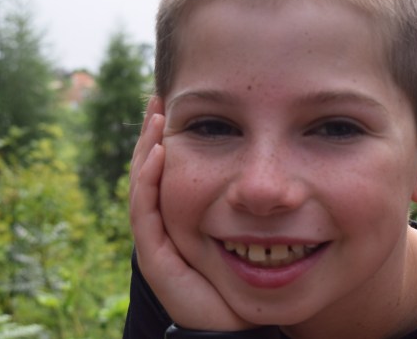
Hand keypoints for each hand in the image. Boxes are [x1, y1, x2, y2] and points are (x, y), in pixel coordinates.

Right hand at [129, 95, 254, 330]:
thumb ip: (253, 197)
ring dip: (147, 149)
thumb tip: (273, 161)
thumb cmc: (246, 276)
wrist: (237, 322)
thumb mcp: (251, 226)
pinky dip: (149, 180)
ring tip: (157, 116)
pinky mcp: (157, 257)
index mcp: (184, 216)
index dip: (168, 137)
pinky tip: (159, 152)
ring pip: (144, 186)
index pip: (169, 169)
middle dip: (153, 134)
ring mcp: (159, 240)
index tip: (178, 104)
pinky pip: (146, 212)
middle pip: (151, 172)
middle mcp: (166, 225)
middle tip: (159, 99)